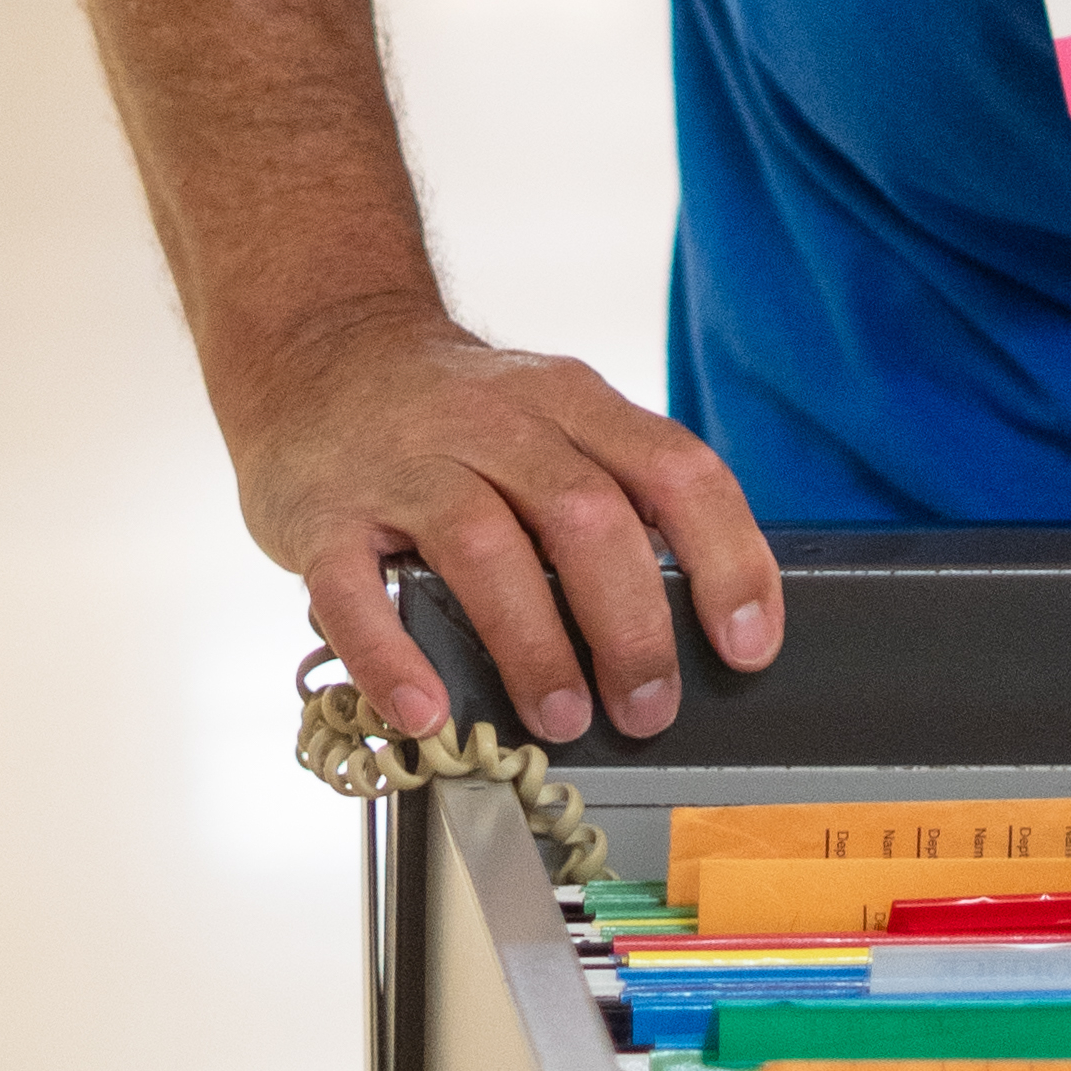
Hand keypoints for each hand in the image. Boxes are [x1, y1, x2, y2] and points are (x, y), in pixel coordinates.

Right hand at [229, 299, 783, 747]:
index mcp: (571, 401)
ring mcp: (404, 463)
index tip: (749, 644)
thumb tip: (695, 614)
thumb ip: (617, 493)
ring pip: (485, 547)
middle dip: (631, 623)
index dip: (726, 558)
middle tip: (650, 708)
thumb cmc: (461, 419)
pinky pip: (355, 591)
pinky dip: (394, 658)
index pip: (674, 468)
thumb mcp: (553, 421)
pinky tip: (428, 712)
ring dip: (534, 645)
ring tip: (562, 720)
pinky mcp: (322, 513)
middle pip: (586, 514)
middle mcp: (495, 420)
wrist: (321, 350)